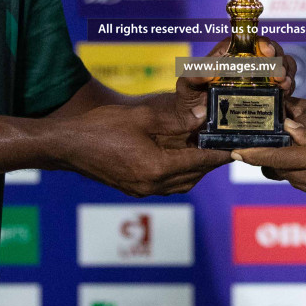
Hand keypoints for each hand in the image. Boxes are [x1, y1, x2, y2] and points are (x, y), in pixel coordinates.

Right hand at [63, 102, 229, 196]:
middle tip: (226, 146)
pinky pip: (166, 185)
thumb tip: (203, 115)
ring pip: (181, 184)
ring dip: (196, 169)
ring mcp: (141, 190)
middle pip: (194, 176)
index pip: (200, 162)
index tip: (238, 148)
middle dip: (211, 162)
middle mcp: (152, 185)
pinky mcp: (133, 188)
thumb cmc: (101, 127)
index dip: (220, 154)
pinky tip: (180, 158)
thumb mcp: (141, 116)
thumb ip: (175, 119)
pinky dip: (180, 173)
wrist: (67, 146)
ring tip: (207, 151)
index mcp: (156, 168)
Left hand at [174, 37, 296, 126]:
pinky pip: (285, 84)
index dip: (260, 41)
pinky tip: (285, 92)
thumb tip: (211, 69)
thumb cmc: (189, 97)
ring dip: (286, 71)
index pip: (248, 39)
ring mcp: (259, 76)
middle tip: (278, 74)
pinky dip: (289, 86)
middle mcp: (247, 61)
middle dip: (278, 58)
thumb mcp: (187, 84)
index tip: (266, 51)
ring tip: (283, 84)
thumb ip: (195, 74)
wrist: (195, 122)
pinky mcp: (267, 92)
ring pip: (281, 64)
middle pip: (270, 49)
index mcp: (229, 53)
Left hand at [231, 119, 305, 202]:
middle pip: (282, 171)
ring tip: (291, 150)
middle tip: (263, 143)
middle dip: (270, 159)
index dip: (254, 155)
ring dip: (288, 167)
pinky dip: (304, 174)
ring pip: (294, 180)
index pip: (278, 158)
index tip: (235, 152)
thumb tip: (287, 128)